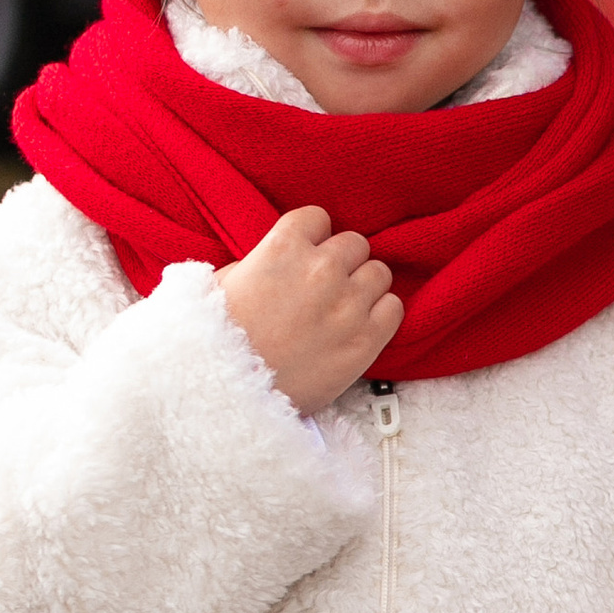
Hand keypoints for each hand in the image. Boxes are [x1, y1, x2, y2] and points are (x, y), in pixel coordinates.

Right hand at [219, 205, 400, 412]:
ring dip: (364, 286)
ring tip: (344, 307)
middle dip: (341, 262)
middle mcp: (321, 269)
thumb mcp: (224, 283)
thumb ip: (261, 260)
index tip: (307, 255)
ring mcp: (348, 304)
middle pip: (354, 244)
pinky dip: (381, 314)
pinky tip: (360, 325)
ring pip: (379, 273)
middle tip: (326, 287)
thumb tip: (284, 260)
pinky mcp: (366, 339)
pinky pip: (394, 308)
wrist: (228, 394)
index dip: (312, 238)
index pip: (318, 218)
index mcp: (283, 247)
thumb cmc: (219, 342)